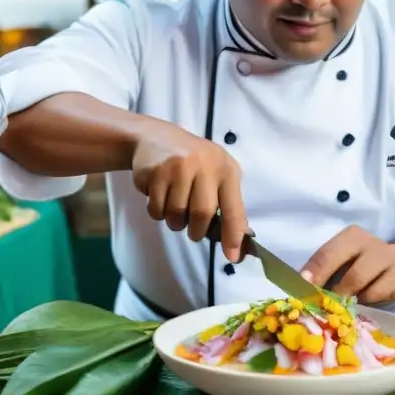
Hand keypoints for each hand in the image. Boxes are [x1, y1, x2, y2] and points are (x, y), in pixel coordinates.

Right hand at [130, 117, 248, 261]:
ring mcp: (178, 167)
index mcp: (226, 169)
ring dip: (174, 221)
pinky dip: (157, 211)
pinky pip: (156, 209)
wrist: (156, 137)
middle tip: (192, 229)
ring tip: (174, 205)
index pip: (234, 208)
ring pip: (175, 215)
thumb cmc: (194, 162)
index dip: (233, 235)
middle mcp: (204, 165)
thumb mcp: (217, 174)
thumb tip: (239, 243)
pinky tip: (159, 194)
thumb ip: (229, 204)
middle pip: (202, 215)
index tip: (233, 257)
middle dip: (196, 230)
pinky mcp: (155, 172)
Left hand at [300, 226, 394, 305]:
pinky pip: (377, 295)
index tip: (304, 288)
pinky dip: (367, 300)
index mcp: (351, 236)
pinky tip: (365, 298)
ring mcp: (388, 261)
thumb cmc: (361, 263)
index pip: (328, 254)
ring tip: (342, 304)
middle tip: (324, 305)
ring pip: (365, 287)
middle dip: (336, 292)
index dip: (315, 273)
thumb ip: (325, 270)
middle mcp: (371, 244)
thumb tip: (303, 289)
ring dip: (350, 298)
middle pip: (352, 273)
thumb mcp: (343, 259)